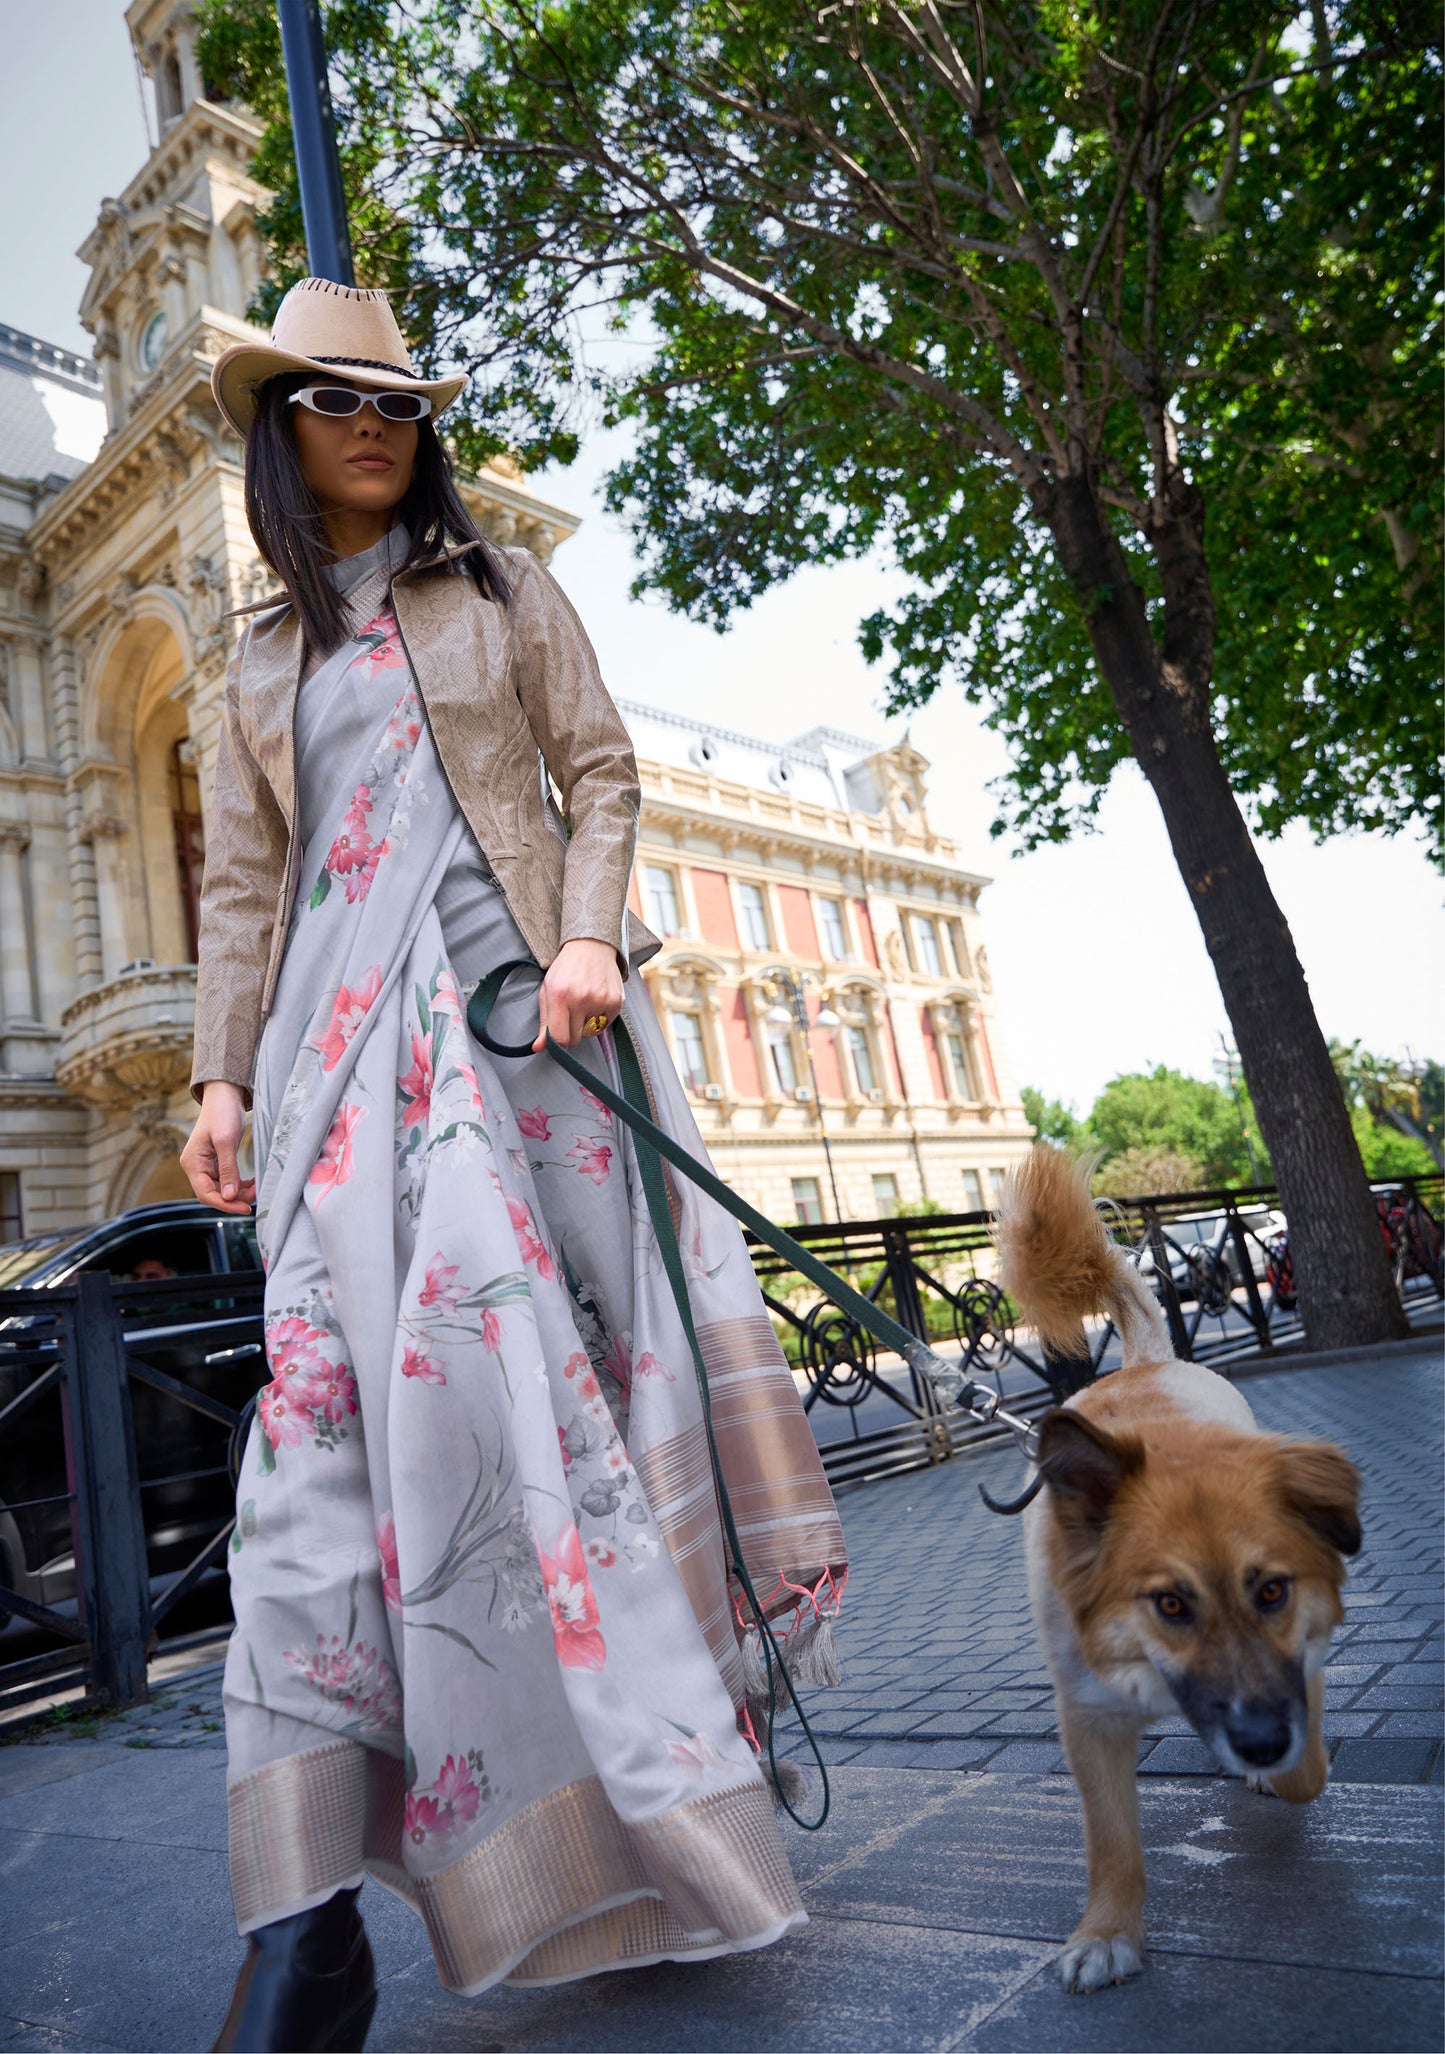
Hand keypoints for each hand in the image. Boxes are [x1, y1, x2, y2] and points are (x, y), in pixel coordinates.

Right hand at [181, 1082, 256, 1212]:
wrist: (225, 1094)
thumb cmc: (222, 1113)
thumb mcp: (226, 1141)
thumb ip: (228, 1169)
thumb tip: (229, 1196)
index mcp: (192, 1163)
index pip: (206, 1194)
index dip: (225, 1204)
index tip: (245, 1208)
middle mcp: (197, 1167)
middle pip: (214, 1193)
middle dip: (235, 1198)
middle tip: (257, 1194)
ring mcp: (207, 1165)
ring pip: (223, 1188)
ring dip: (239, 1192)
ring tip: (257, 1187)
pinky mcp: (217, 1162)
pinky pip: (227, 1180)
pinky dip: (240, 1184)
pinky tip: (252, 1182)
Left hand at [533, 938, 623, 1050]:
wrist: (591, 947)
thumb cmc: (567, 968)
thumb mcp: (547, 991)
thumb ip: (544, 1022)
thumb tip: (539, 1047)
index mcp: (559, 996)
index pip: (560, 1038)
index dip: (558, 1043)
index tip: (558, 1036)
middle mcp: (581, 999)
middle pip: (576, 1038)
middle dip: (571, 1031)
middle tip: (571, 1012)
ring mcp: (600, 1001)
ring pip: (591, 1032)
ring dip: (586, 1023)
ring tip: (584, 1002)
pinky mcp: (615, 1002)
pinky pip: (605, 1025)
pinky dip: (600, 1017)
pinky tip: (596, 1000)